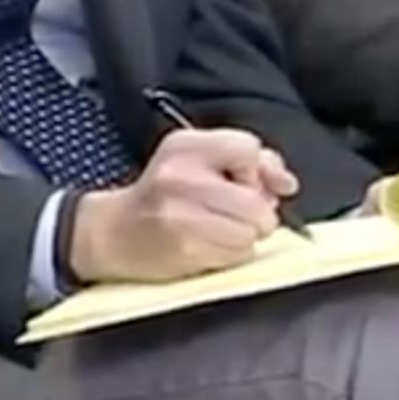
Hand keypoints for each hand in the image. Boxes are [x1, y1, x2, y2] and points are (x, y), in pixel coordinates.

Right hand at [68, 128, 296, 282]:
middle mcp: (182, 175)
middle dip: (256, 213)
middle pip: (256, 199)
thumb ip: (245, 162)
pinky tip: (209, 247)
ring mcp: (182, 213)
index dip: (260, 172)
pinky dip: (233, 254)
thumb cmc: (161, 197)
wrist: (113, 232)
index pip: (249, 149)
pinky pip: (237, 253)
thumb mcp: (194, 161)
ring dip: (245, 236)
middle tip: (232, 214)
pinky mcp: (185, 247)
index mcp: (186, 145)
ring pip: (252, 230)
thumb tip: (285, 183)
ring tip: (218, 231)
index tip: (251, 185)